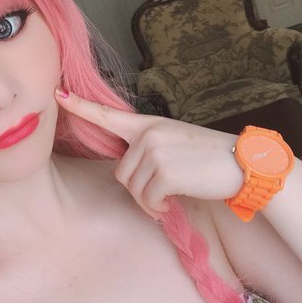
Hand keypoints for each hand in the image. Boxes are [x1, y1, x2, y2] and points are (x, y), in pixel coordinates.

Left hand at [55, 89, 243, 216]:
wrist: (243, 163)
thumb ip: (147, 148)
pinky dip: (158, 208)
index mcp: (148, 124)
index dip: (80, 106)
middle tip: (160, 194)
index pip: (108, 114)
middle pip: (120, 172)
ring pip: (133, 188)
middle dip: (138, 190)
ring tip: (170, 198)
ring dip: (149, 201)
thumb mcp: (174, 141)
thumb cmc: (208, 156)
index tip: (58, 94)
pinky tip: (173, 204)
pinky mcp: (165, 172)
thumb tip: (127, 174)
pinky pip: (148, 200)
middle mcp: (148, 134)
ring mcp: (155, 151)